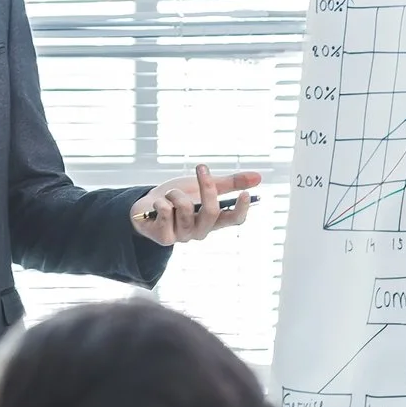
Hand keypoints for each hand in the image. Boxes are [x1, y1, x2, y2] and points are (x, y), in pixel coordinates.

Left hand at [132, 166, 260, 246]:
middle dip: (206, 188)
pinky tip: (157, 205)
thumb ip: (230, 183)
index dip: (241, 210)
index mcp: (213, 221)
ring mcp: (182, 236)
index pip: (234, 220)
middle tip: (201, 168)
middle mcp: (200, 231)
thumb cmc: (178, 196)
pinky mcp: (164, 238)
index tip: (245, 194)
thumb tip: (259, 177)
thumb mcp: (203, 186)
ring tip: (169, 194)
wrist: (146, 205)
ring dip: (175, 193)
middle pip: (212, 212)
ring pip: (185, 208)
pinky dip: (161, 202)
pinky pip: (166, 213)